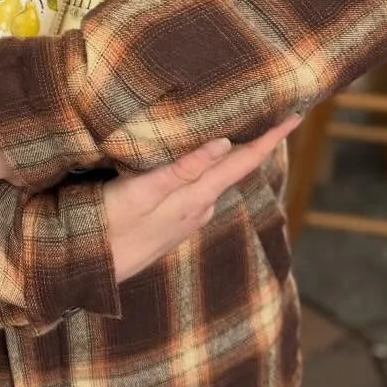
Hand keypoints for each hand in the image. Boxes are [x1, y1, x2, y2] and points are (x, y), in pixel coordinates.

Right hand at [101, 117, 299, 282]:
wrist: (91, 270)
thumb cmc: (109, 224)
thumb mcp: (143, 192)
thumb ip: (183, 169)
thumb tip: (224, 144)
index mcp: (198, 196)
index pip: (244, 162)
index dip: (269, 139)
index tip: (295, 116)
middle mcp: (201, 207)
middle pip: (236, 169)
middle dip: (259, 144)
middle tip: (276, 116)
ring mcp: (189, 217)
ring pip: (218, 180)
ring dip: (234, 157)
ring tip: (242, 129)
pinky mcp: (174, 223)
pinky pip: (201, 189)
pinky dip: (210, 171)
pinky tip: (203, 163)